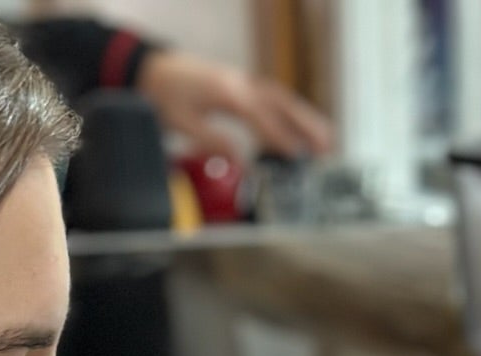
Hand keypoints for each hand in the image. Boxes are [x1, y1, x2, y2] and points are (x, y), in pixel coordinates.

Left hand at [135, 48, 332, 162]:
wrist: (153, 69)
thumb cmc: (165, 96)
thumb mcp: (182, 122)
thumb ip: (211, 141)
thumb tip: (239, 161)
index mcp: (228, 93)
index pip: (262, 118)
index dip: (281, 138)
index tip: (298, 156)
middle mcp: (241, 84)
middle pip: (281, 103)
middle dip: (306, 125)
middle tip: (327, 146)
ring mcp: (244, 82)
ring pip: (282, 99)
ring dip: (305, 118)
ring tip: (326, 138)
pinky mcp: (243, 85)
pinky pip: (273, 99)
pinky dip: (291, 113)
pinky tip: (301, 128)